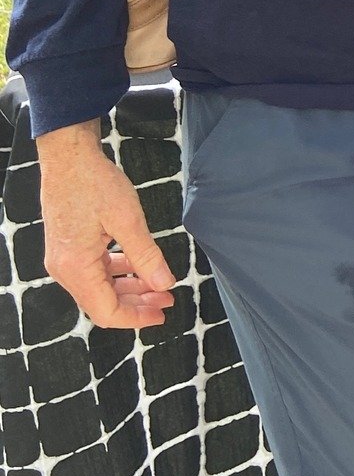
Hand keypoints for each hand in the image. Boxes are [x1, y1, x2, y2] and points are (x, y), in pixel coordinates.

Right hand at [38, 127, 177, 328]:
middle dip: (137, 304)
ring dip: (129, 289)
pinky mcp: (68, 248)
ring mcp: (64, 259)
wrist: (68, 156)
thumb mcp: (128, 219)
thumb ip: (146, 256)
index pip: (106, 312)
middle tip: (167, 299)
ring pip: (99, 288)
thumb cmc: (93, 183)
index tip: (162, 314)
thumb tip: (164, 284)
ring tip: (158, 285)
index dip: (136, 318)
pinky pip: (94, 271)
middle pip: (102, 303)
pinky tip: (138, 267)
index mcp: (76, 268)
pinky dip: (117, 273)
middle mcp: (65, 269)